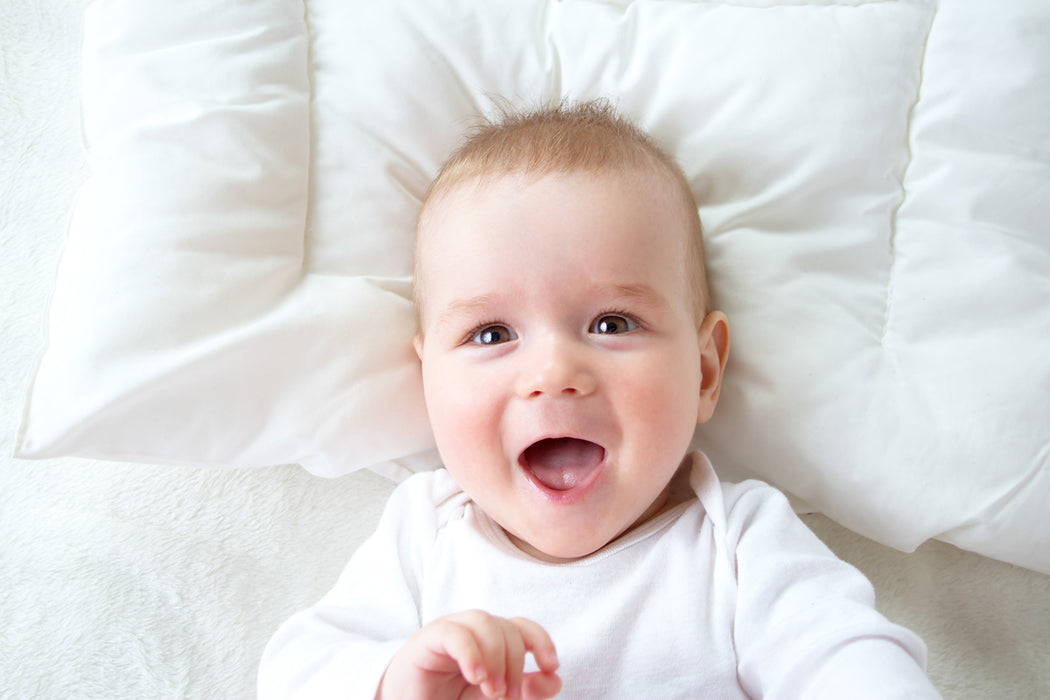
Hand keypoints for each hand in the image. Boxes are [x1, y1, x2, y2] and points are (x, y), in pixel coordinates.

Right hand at [377, 610, 560, 699]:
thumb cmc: (449, 699)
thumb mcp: (494, 697)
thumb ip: (525, 690)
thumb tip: (553, 679)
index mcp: (491, 641)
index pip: (522, 626)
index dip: (541, 641)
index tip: (551, 667)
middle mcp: (472, 630)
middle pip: (507, 627)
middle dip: (514, 664)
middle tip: (506, 696)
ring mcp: (450, 630)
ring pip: (484, 622)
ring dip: (496, 658)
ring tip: (492, 691)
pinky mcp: (427, 640)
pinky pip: (453, 633)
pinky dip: (470, 652)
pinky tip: (475, 676)